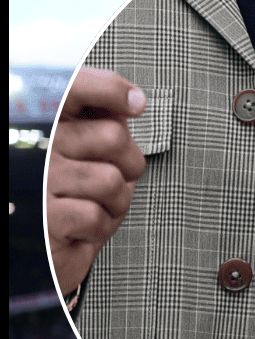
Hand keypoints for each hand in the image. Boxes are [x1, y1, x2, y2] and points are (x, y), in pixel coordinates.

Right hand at [46, 69, 147, 294]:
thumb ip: (97, 121)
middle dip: (128, 162)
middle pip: (113, 136)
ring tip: (94, 206)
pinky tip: (80, 229)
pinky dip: (99, 228)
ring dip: (116, 201)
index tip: (136, 104)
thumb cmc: (62, 196)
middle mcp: (35, 146)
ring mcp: (37, 181)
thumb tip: (134, 101)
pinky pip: (98, 216)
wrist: (34, 251)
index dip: (108, 89)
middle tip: (113, 177)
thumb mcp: (76, 153)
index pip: (74, 87)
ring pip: (112, 181)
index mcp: (42, 123)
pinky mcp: (45, 219)